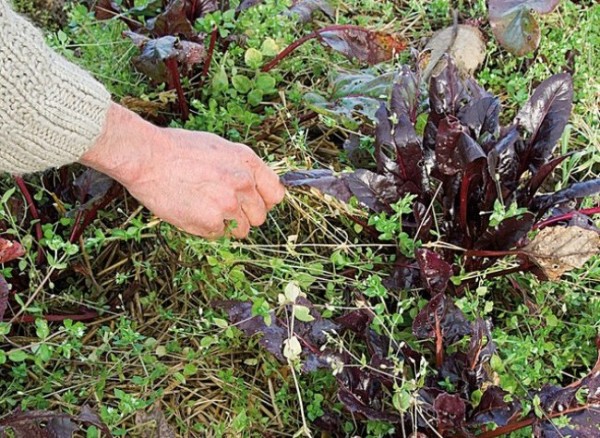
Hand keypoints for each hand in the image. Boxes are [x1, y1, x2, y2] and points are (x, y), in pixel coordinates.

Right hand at [80, 103, 283, 237]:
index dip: (264, 201)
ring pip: (243, 230)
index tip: (252, 204)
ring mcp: (228, 204)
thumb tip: (254, 187)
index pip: (276, 194)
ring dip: (228, 225)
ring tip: (206, 209)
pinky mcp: (211, 222)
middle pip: (260, 216)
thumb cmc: (178, 150)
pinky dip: (208, 229)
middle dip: (244, 215)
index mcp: (248, 162)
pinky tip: (193, 212)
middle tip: (222, 207)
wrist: (148, 157)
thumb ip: (241, 168)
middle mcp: (243, 183)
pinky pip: (220, 235)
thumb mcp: (220, 147)